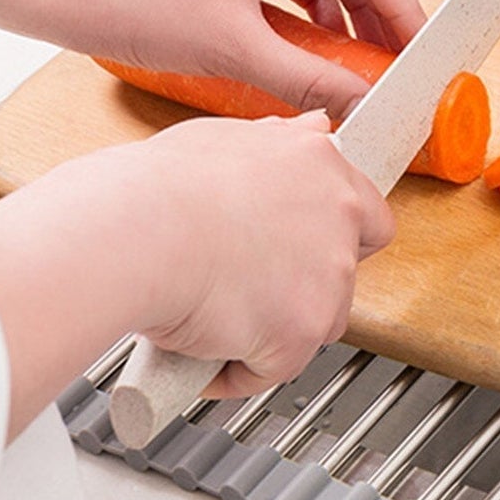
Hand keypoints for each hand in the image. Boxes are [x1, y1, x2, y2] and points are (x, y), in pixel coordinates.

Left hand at [59, 0, 424, 120]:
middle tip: (396, 52)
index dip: (399, 4)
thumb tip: (357, 101)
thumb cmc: (129, 2)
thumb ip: (307, 77)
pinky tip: (315, 40)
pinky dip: (311, 2)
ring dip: (346, 5)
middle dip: (378, 4)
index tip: (416, 45)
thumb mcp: (232, 49)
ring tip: (358, 54)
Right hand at [120, 112, 396, 396]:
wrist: (132, 231)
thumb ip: (280, 142)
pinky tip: (203, 355)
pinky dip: (240, 370)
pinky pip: (275, 366)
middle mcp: (338, 215)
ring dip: (277, 330)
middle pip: (345, 272)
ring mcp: (328, 274)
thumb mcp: (226, 137)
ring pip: (316, 323)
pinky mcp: (302, 330)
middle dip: (305, 288)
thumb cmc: (156, 187)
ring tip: (220, 321)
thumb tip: (311, 129)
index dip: (336, 240)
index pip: (367, 214)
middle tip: (252, 289)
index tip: (303, 252)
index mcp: (320, 163)